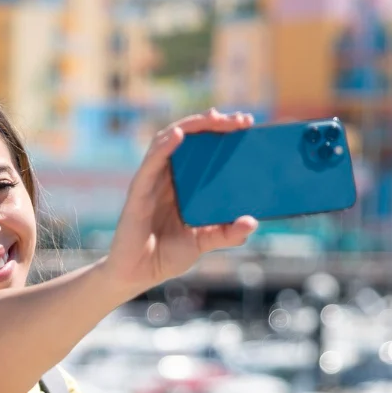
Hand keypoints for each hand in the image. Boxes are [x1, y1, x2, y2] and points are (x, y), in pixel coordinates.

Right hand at [102, 108, 257, 295]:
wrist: (139, 274)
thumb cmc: (167, 255)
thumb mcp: (204, 242)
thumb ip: (227, 233)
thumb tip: (252, 222)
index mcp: (184, 184)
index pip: (203, 148)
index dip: (222, 132)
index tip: (247, 124)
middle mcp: (168, 176)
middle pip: (189, 137)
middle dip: (213, 123)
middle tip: (240, 119)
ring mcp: (152, 180)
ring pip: (169, 139)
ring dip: (191, 126)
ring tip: (213, 118)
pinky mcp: (139, 190)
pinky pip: (152, 162)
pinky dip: (165, 145)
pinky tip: (179, 136)